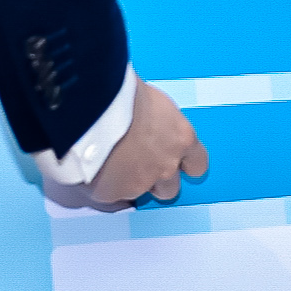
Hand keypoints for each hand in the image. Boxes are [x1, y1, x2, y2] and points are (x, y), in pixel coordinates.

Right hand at [87, 77, 208, 208]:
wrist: (96, 109)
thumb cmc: (124, 94)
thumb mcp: (154, 104)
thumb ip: (160, 125)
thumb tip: (150, 126)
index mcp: (182, 139)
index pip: (198, 165)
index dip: (185, 165)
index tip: (174, 160)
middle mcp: (167, 166)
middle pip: (171, 189)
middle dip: (156, 180)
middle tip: (137, 164)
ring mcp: (141, 183)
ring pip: (139, 193)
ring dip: (130, 185)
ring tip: (112, 167)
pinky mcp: (113, 194)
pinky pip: (111, 195)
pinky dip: (104, 186)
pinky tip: (93, 169)